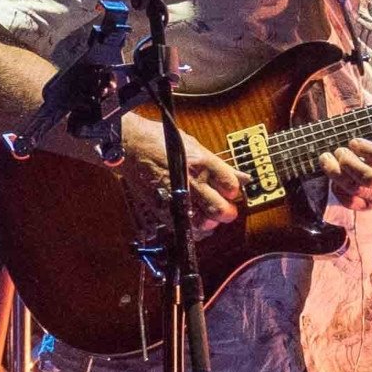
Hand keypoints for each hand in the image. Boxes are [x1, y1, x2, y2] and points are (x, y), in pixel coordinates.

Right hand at [113, 115, 245, 233]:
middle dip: (227, 212)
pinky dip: (195, 230)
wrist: (131, 148)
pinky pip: (185, 228)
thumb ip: (218, 165)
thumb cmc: (159, 141)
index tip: (229, 191)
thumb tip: (240, 176)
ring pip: (204, 222)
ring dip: (212, 222)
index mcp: (201, 163)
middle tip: (226, 209)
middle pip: (220, 209)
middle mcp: (191, 181)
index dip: (233, 191)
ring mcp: (177, 196)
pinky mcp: (163, 207)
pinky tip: (197, 222)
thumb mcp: (194, 145)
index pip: (230, 186)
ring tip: (210, 215)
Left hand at [316, 135, 371, 210]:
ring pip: (356, 189)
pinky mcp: (366, 205)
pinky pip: (350, 202)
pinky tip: (332, 175)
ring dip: (336, 174)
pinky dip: (337, 189)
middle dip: (349, 163)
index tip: (353, 141)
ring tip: (326, 158)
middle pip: (369, 177)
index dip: (367, 149)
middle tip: (339, 150)